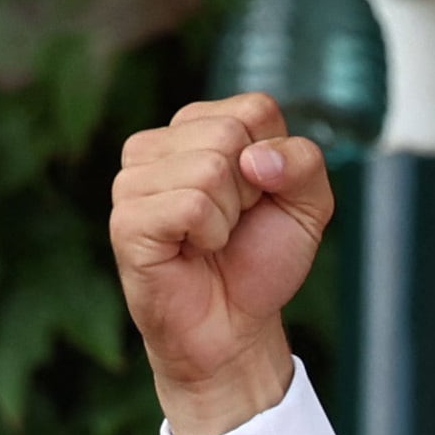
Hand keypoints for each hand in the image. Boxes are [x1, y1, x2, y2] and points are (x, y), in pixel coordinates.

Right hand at [109, 93, 332, 434]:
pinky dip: (211, 235)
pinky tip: (194, 250)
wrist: (235, 325)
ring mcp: (135, 178)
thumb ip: (305, 163)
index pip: (256, 109)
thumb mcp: (307, 207)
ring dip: (231, 217)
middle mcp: (159, 144)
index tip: (261, 198)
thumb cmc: (260, 260)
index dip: (277, 162)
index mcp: (199, 127)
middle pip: (231, 133)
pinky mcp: (127, 216)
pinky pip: (191, 204)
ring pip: (210, 168)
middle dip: (254, 190)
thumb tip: (258, 157)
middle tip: (235, 224)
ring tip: (213, 239)